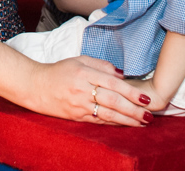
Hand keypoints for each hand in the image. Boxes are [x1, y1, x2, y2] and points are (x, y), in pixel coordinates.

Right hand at [23, 55, 152, 126]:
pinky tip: (125, 124)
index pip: (113, 84)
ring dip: (127, 120)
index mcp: (84, 73)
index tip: (145, 98)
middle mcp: (82, 90)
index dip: (131, 92)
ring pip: (107, 114)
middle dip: (133, 109)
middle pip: (113, 101)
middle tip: (149, 114)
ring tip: (142, 122)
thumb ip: (101, 65)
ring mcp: (79, 105)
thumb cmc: (59, 71)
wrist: (35, 86)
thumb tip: (122, 75)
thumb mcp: (79, 60)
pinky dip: (113, 123)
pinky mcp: (76, 117)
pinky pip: (98, 121)